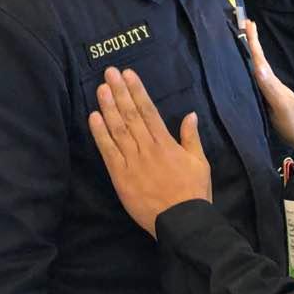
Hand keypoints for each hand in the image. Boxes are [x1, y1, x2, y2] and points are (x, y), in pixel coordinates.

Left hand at [89, 67, 212, 235]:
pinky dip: (100, 134)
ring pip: (118, 129)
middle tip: (109, 72)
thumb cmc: (193, 192)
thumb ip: (191, 138)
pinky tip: (94, 118)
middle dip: (120, 92)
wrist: (182, 221)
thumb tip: (190, 114)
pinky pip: (108, 151)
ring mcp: (132, 162)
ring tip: (101, 88)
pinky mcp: (121, 177)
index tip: (128, 74)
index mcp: (166, 143)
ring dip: (108, 107)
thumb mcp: (200, 162)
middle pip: (130, 115)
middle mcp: (147, 148)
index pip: (148, 110)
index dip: (137, 91)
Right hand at [244, 20, 293, 148]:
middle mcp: (270, 85)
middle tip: (239, 26)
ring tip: (236, 45)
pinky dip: (247, 75)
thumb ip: (271, 88)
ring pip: (254, 71)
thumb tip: (258, 67)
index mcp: (272, 83)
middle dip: (248, 44)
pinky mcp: (267, 104)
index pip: (260, 59)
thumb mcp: (282, 105)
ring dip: (247, 57)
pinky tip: (242, 74)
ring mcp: (269, 94)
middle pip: (256, 61)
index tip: (247, 22)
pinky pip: (254, 84)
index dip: (253, 41)